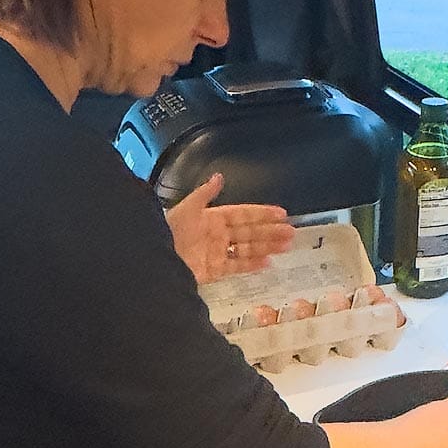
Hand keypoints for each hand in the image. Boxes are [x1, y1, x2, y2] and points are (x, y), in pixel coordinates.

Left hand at [165, 173, 297, 284]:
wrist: (156, 259)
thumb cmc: (169, 231)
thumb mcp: (187, 208)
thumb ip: (205, 194)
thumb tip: (219, 176)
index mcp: (212, 218)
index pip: (243, 214)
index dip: (261, 213)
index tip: (281, 213)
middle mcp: (216, 235)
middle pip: (249, 232)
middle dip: (270, 231)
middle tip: (291, 232)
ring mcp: (216, 253)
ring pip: (247, 249)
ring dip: (267, 246)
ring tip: (286, 246)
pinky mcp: (213, 270)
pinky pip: (236, 267)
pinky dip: (252, 265)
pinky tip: (267, 262)